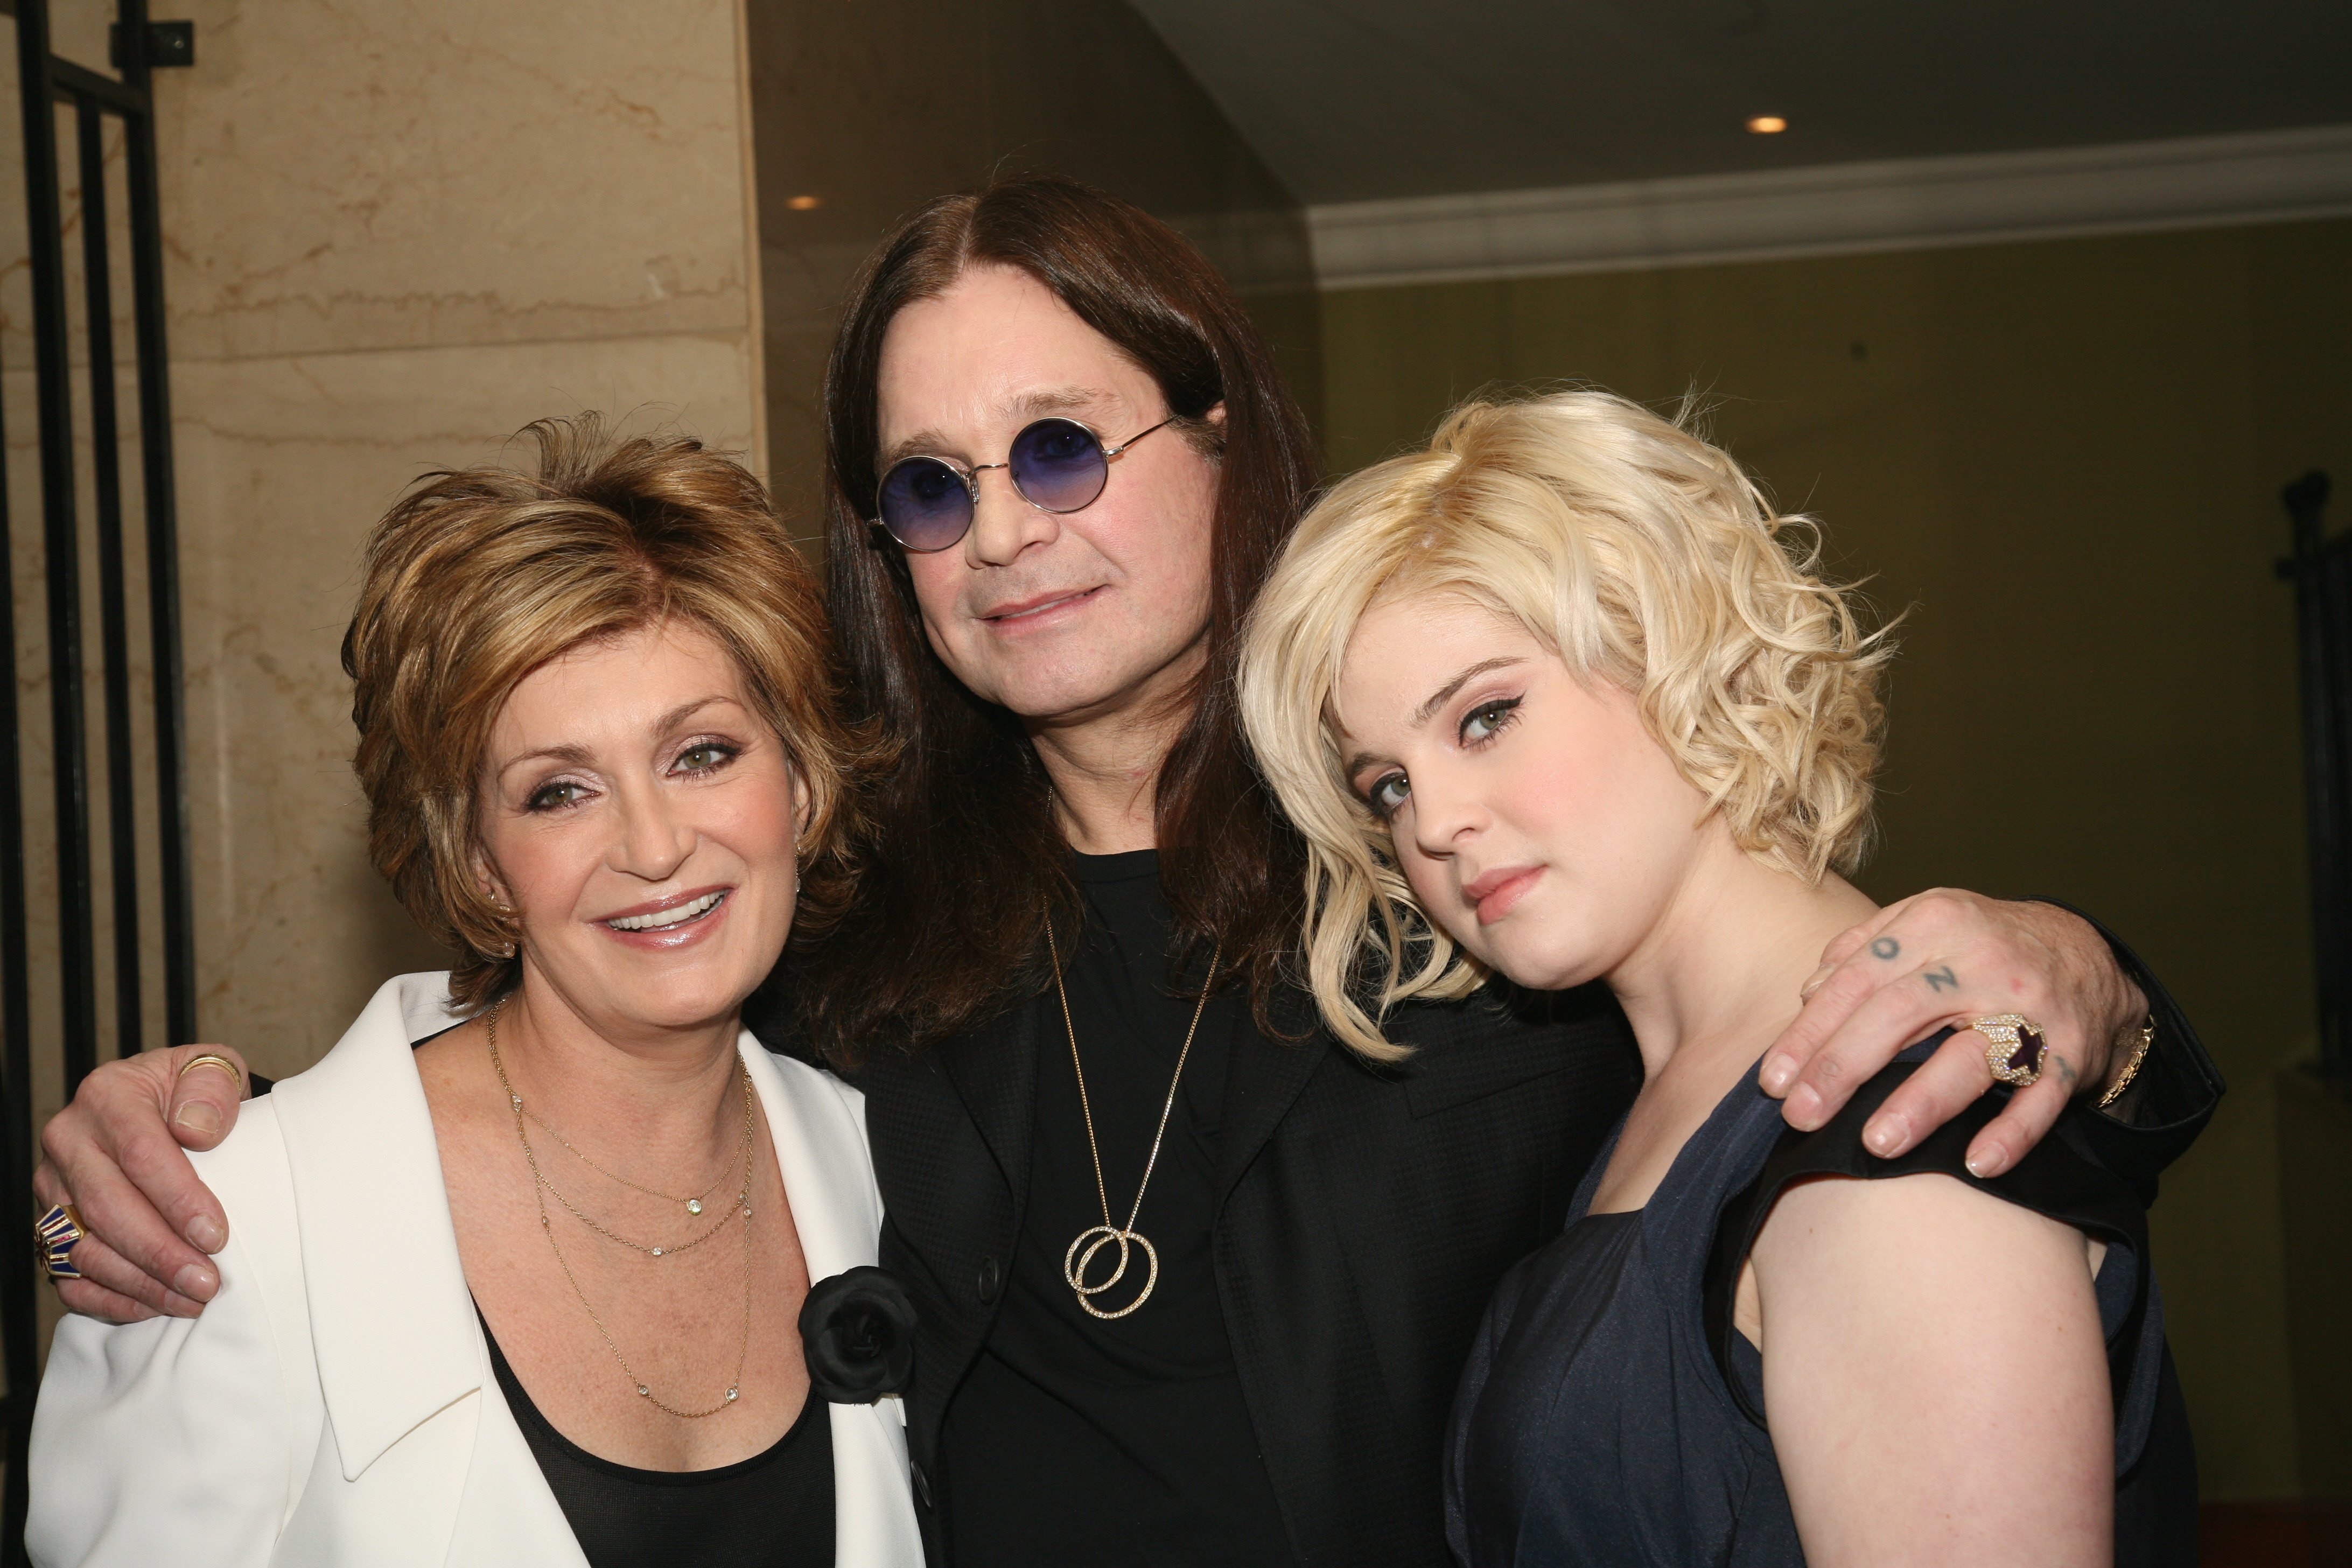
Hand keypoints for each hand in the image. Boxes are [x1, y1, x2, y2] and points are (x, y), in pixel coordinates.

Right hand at [33, 1044, 251, 1322]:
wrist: (160, 1105)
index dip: (178, 1200)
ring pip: (84, 1249)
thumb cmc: (192, 1094)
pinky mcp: (51, 1227)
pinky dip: (110, 1299)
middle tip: (207, 1283)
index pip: (139, 1154)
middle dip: (161, 1253)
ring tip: (192, 1300)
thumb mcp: (213, 1071)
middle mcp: (69, 1142)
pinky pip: (69, 1275)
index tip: (216, 1235)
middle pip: (108, 1208)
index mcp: (106, 1096)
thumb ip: (211, 1090)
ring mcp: (53, 1189)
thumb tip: (197, 1130)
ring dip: (140, 1283)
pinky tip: (153, 1306)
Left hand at [1758, 892, 2145, 1178]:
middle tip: (1801, 1115)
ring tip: (1874, 1143)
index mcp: (1933, 924)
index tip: (1773, 1080)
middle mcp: (1980, 961)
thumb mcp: (1922, 926)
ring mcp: (2030, 1008)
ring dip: (1921, 1102)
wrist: (2084, 954)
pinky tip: (1977, 1164)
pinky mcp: (2071, 1051)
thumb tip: (1808, 992)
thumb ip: (1862, 951)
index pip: (1856, 980)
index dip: (1810, 1032)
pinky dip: (2012, 1132)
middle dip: (1843, 1067)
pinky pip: (2041, 1098)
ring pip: (1970, 1057)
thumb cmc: (1978, 947)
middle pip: (1900, 1013)